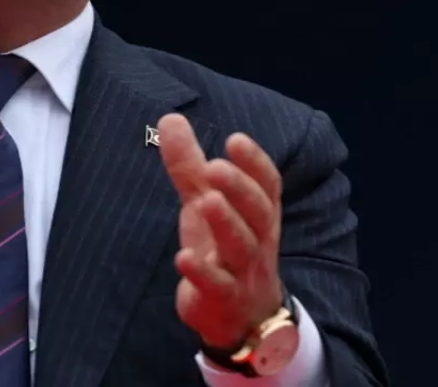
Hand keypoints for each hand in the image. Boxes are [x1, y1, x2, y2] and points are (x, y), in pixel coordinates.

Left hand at [156, 113, 284, 350]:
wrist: (240, 319)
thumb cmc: (224, 250)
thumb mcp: (205, 204)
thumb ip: (189, 165)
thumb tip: (170, 118)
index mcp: (258, 214)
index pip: (267, 185)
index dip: (254, 163)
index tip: (235, 140)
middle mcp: (258, 241)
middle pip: (258, 213)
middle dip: (240, 189)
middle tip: (215, 166)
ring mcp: (243, 272)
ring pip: (242, 247)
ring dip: (226, 223)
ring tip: (206, 201)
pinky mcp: (223, 300)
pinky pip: (217, 287)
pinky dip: (202, 273)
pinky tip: (184, 257)